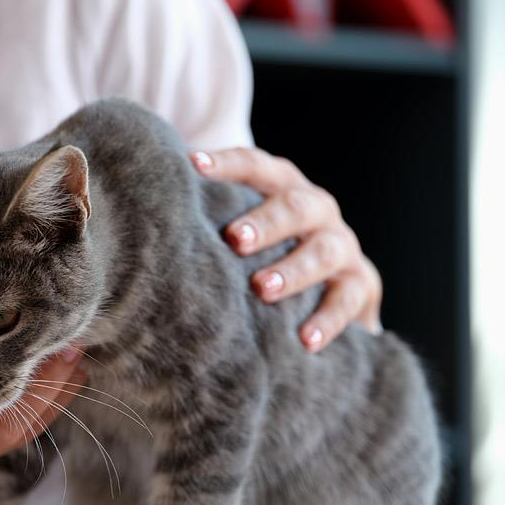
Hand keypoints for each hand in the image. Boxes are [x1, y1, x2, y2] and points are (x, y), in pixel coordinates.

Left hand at [191, 147, 381, 351]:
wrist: (335, 285)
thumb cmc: (266, 250)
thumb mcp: (243, 229)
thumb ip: (208, 216)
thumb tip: (143, 207)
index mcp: (283, 186)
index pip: (256, 166)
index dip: (227, 164)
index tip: (192, 166)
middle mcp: (317, 209)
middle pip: (295, 206)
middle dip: (266, 222)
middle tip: (234, 239)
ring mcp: (343, 245)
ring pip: (324, 251)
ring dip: (293, 270)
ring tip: (262, 288)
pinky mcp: (361, 284)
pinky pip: (348, 299)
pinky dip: (328, 320)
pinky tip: (305, 339)